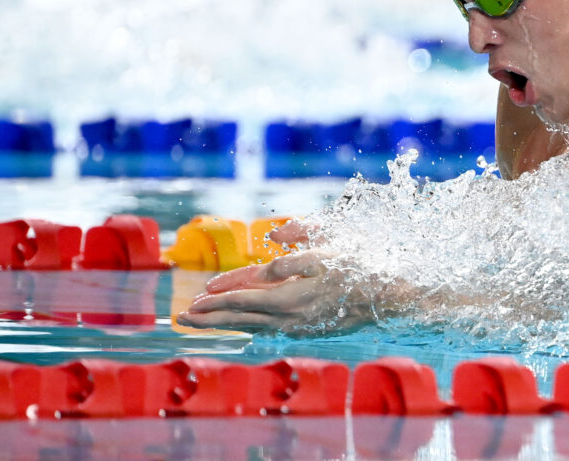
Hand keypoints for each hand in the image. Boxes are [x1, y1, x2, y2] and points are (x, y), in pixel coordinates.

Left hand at [176, 250, 369, 335]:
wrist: (387, 295)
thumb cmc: (358, 264)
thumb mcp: (328, 242)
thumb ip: (297, 238)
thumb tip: (270, 240)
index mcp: (293, 291)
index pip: (247, 292)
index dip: (224, 290)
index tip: (203, 290)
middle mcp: (291, 312)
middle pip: (242, 314)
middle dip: (209, 316)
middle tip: (181, 317)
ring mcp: (297, 325)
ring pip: (251, 325)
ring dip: (221, 324)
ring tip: (196, 323)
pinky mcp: (304, 330)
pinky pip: (266, 329)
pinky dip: (245, 326)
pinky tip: (235, 325)